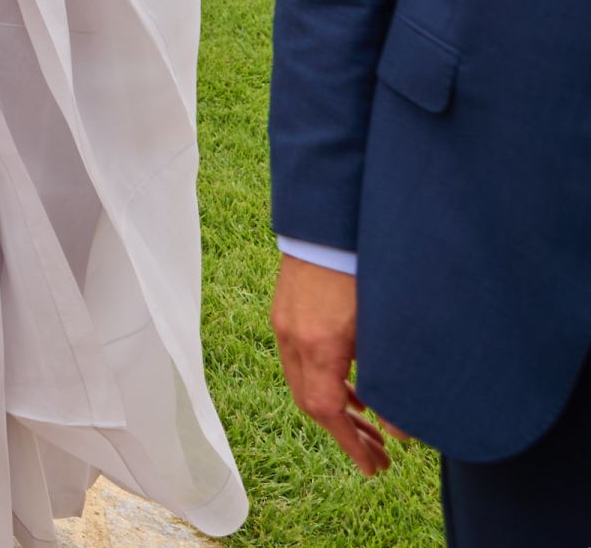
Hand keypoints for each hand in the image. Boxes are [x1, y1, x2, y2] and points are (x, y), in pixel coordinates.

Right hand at [273, 256, 394, 475]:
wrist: (331, 221)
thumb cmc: (366, 270)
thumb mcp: (387, 331)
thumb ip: (393, 382)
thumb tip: (402, 432)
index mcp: (318, 345)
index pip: (325, 410)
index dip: (350, 444)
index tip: (373, 467)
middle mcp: (293, 337)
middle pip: (310, 401)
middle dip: (345, 433)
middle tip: (379, 456)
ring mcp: (285, 322)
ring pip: (304, 381)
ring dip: (336, 408)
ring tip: (370, 426)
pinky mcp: (287, 309)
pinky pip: (301, 358)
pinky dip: (327, 381)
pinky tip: (352, 386)